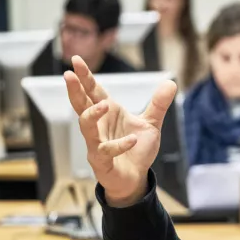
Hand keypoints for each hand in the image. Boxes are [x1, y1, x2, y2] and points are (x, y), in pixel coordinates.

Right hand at [63, 55, 176, 206]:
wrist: (135, 179)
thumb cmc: (137, 151)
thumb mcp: (151, 124)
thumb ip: (158, 104)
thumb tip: (170, 82)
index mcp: (108, 114)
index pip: (93, 91)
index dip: (85, 77)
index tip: (76, 60)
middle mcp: (99, 126)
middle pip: (81, 105)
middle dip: (75, 90)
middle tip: (68, 74)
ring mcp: (97, 144)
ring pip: (86, 127)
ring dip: (92, 114)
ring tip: (104, 105)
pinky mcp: (102, 162)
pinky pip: (105, 151)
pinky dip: (119, 145)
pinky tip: (132, 139)